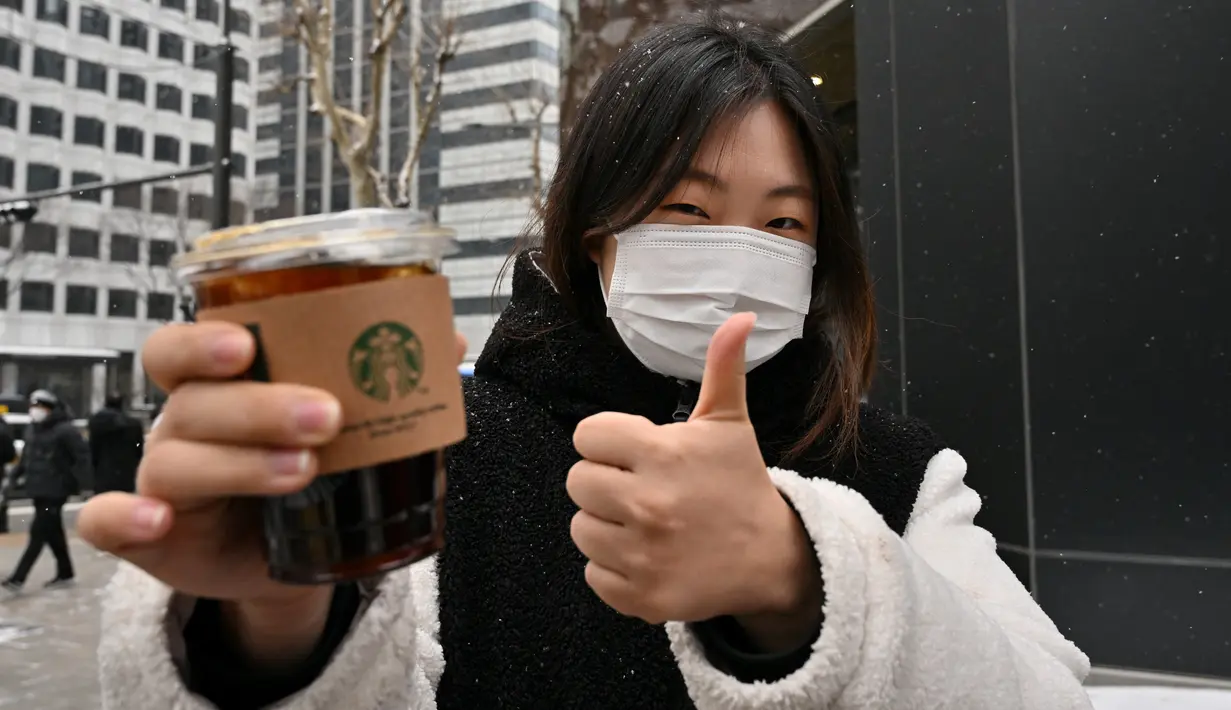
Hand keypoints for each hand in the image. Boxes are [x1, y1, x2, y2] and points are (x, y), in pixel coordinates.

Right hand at [78, 322, 467, 664]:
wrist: (297, 555)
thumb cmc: (313, 469)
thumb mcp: (346, 428)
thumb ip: (383, 382)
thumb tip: (448, 338)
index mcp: (221, 386)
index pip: (184, 349)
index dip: (203, 342)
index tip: (247, 344)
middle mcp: (185, 425)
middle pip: (196, 403)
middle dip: (259, 407)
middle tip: (326, 415)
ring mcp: (164, 481)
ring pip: (175, 461)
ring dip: (238, 463)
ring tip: (303, 470)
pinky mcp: (153, 538)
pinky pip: (111, 526)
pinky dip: (123, 521)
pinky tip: (156, 521)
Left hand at [568, 314, 820, 630]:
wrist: (771, 559)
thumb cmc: (740, 482)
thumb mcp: (731, 424)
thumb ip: (723, 368)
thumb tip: (740, 316)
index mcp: (663, 454)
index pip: (586, 436)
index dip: (608, 442)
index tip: (635, 452)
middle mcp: (649, 504)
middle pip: (577, 482)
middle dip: (605, 482)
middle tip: (641, 488)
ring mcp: (644, 555)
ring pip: (581, 529)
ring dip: (606, 525)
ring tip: (645, 523)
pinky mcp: (642, 597)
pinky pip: (593, 573)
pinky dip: (614, 568)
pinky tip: (648, 555)